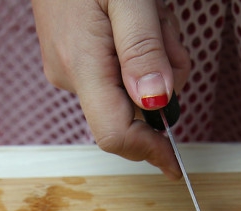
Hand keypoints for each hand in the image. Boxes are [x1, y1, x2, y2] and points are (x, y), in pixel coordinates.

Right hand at [32, 0, 189, 176]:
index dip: (148, 152)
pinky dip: (135, 49)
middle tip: (164, 28)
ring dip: (152, 58)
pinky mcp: (69, 54)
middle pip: (128, 109)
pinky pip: (114, 69)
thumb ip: (144, 49)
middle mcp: (68, 74)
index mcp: (81, 64)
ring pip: (126, 86)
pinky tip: (131, 16)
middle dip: (161, 80)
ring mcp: (65, 65)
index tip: (176, 165)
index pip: (114, 134)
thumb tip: (157, 104)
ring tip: (147, 12)